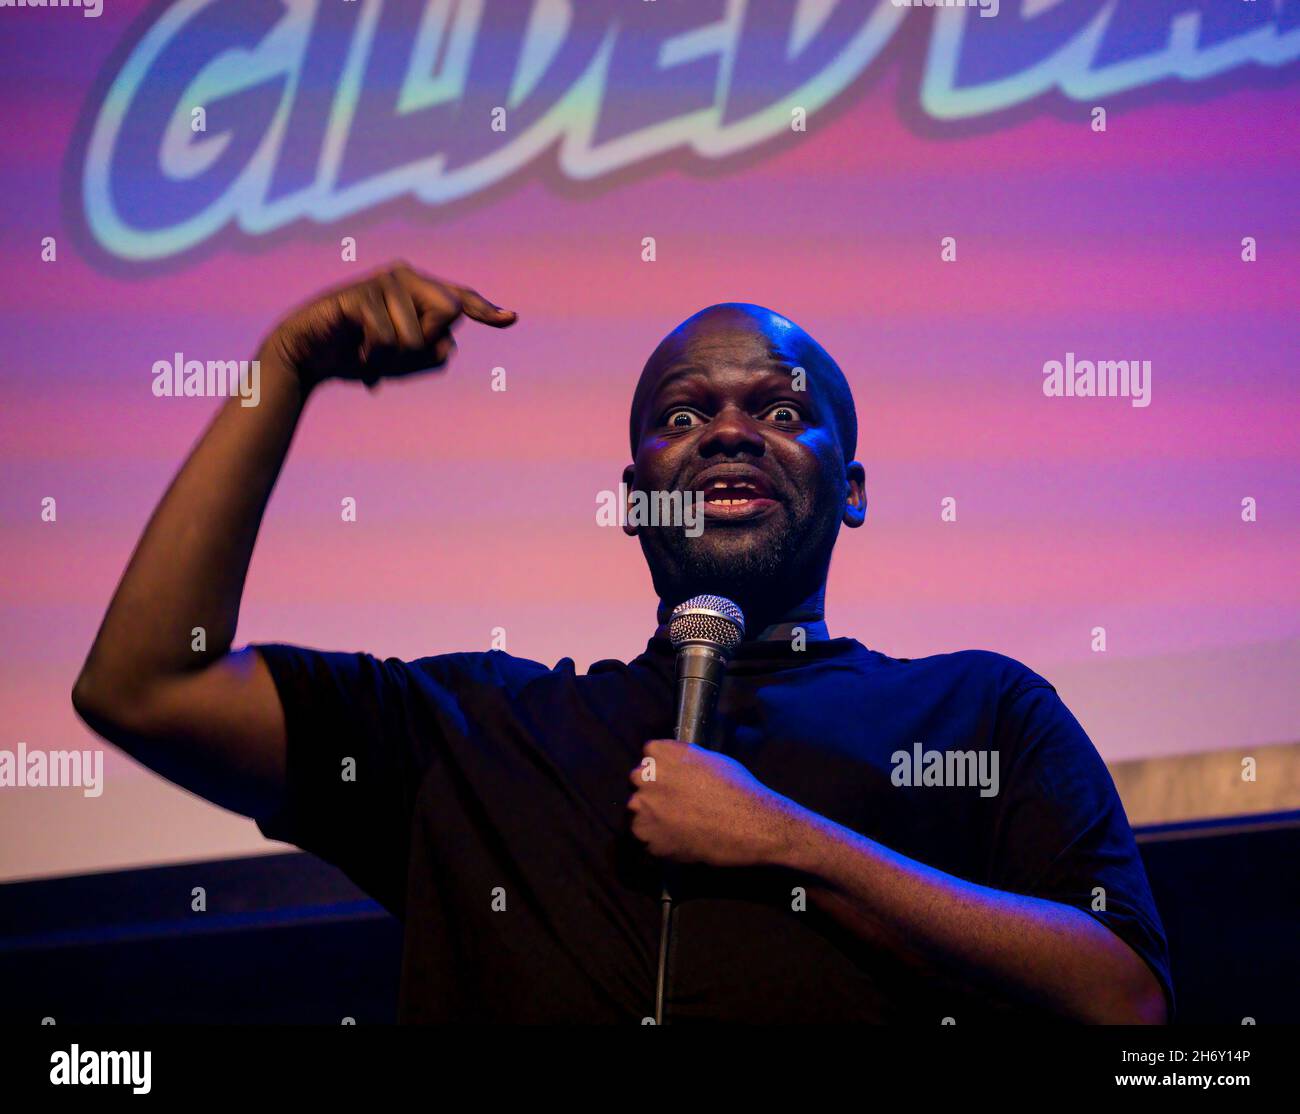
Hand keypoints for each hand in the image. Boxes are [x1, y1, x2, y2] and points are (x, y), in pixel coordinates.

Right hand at [260, 261, 516, 388]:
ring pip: (417, 336)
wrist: (306, 358)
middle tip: (392, 353)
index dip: (486, 311)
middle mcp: (404, 277)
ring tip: (367, 354)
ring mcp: (381, 281)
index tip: (511, 320)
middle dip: (425, 345)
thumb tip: (449, 345)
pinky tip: (355, 353)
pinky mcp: (358, 294)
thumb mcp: (403, 363)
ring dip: (391, 360)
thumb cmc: (358, 356)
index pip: (460, 299)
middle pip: (451, 313)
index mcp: (419, 291)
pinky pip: (385, 339)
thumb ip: (432, 355)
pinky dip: (371, 358)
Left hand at [626, 740, 795, 867]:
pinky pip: (646, 838)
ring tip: (679, 824)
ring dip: (652, 816)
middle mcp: (645, 777)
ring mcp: (643, 809)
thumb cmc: (737, 787)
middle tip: (677, 803)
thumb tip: (674, 763)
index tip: (674, 778)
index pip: (649, 755)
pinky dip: (659, 840)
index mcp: (660, 753)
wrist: (750, 824)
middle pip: (639, 781)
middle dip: (654, 791)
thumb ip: (683, 758)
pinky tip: (680, 839)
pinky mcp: (648, 838)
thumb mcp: (710, 759)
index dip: (663, 768)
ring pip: (638, 811)